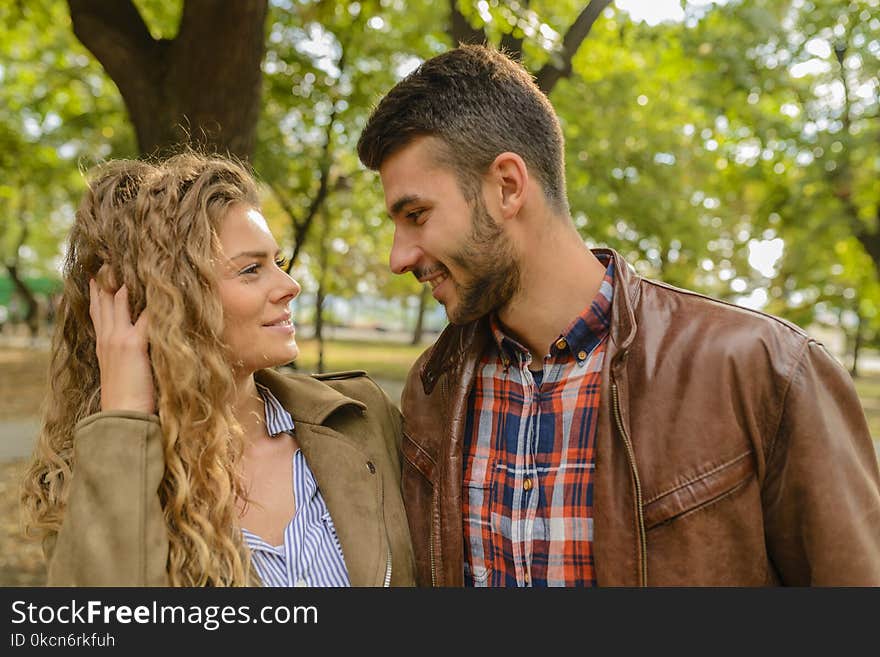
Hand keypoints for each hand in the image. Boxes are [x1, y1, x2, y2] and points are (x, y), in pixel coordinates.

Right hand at [88, 268, 154, 413]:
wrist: (122, 417)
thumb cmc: (127, 401)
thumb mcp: (123, 372)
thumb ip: (128, 356)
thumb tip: (139, 349)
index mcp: (104, 345)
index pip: (98, 310)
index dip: (98, 291)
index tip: (98, 274)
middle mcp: (108, 337)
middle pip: (106, 298)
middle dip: (110, 277)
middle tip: (115, 256)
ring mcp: (119, 338)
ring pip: (120, 299)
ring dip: (130, 280)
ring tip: (140, 261)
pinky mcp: (133, 344)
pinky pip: (147, 315)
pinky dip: (156, 300)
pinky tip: (165, 286)